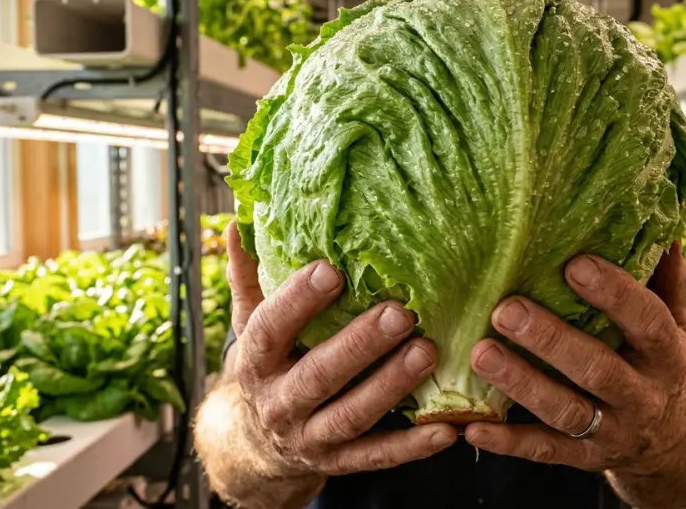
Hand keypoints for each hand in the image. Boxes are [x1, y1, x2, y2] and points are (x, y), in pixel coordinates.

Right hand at [225, 222, 456, 478]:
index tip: (330, 269)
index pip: (270, 329)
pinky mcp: (337, 463)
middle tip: (400, 313)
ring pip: (352, 415)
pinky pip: (376, 456)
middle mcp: (278, 403)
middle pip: (319, 374)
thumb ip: (249, 277)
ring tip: (428, 353)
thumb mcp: (250, 324)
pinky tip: (447, 429)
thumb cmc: (266, 367)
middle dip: (360, 345)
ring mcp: (309, 437)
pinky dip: (412, 446)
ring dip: (391, 385)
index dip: (297, 301)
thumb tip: (238, 222)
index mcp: (255, 361)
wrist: (252, 448)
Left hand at [464, 242, 685, 479]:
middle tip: (506, 310)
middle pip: (597, 369)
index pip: (646, 321)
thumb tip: (663, 224)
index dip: (614, 295)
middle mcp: (641, 395)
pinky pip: (543, 450)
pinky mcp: (582, 457)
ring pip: (565, 410)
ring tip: (481, 354)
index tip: (575, 264)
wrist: (676, 444)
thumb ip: (666, 278)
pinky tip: (471, 425)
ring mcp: (612, 430)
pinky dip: (506, 441)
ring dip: (521, 383)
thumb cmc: (660, 364)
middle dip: (551, 340)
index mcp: (666, 354)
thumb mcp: (674, 323)